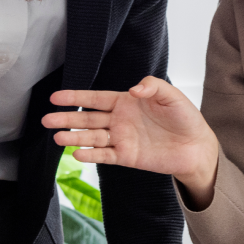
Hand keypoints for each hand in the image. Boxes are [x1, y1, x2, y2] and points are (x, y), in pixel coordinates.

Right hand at [45, 80, 221, 207]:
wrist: (196, 146)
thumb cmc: (185, 117)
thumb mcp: (170, 95)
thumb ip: (152, 86)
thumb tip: (133, 89)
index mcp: (126, 102)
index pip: (95, 99)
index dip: (75, 98)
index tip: (55, 98)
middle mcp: (119, 120)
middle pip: (87, 119)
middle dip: (66, 119)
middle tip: (46, 120)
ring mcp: (121, 139)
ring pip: (92, 137)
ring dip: (74, 138)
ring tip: (57, 138)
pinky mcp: (127, 157)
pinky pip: (105, 155)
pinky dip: (91, 154)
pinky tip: (77, 153)